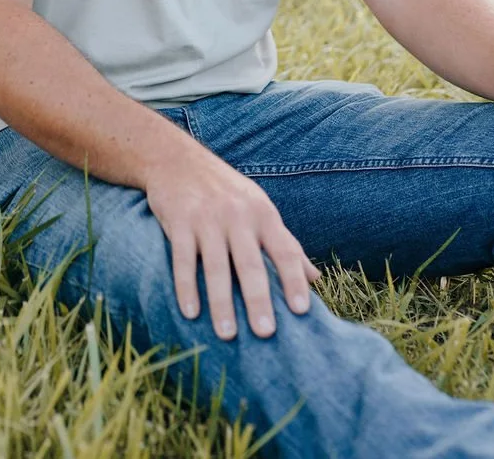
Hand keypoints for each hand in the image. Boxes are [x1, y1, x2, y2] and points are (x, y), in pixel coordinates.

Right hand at [145, 145, 320, 339]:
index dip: (293, 280)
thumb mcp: (259, 209)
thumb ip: (286, 243)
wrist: (177, 159)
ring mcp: (206, 218)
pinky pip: (182, 258)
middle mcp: (237, 215)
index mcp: (263, 213)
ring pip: (215, 265)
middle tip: (266, 333)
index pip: (284, 250)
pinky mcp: (178, 220)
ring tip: (227, 334)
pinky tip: (190, 312)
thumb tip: (316, 279)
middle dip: (258, 299)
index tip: (301, 311)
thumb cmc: (226, 191)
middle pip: (250, 263)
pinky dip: (186, 287)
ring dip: (221, 302)